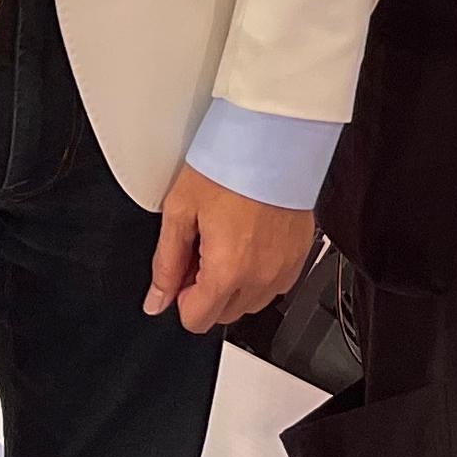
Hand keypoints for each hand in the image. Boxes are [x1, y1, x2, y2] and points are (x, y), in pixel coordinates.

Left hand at [148, 163, 312, 331]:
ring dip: (235, 284)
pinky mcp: (301, 254)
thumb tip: (156, 299)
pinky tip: (251, 238)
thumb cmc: (231, 162)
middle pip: (223, 314)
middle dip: (207, 291)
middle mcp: (260, 277)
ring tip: (229, 240)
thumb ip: (166, 262)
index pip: (196, 320)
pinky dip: (260, 272)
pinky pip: (276, 284)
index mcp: (227, 270)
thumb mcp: (181, 209)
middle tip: (204, 248)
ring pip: (251, 302)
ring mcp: (285, 268)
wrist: (276, 135)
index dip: (181, 297)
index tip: (184, 270)